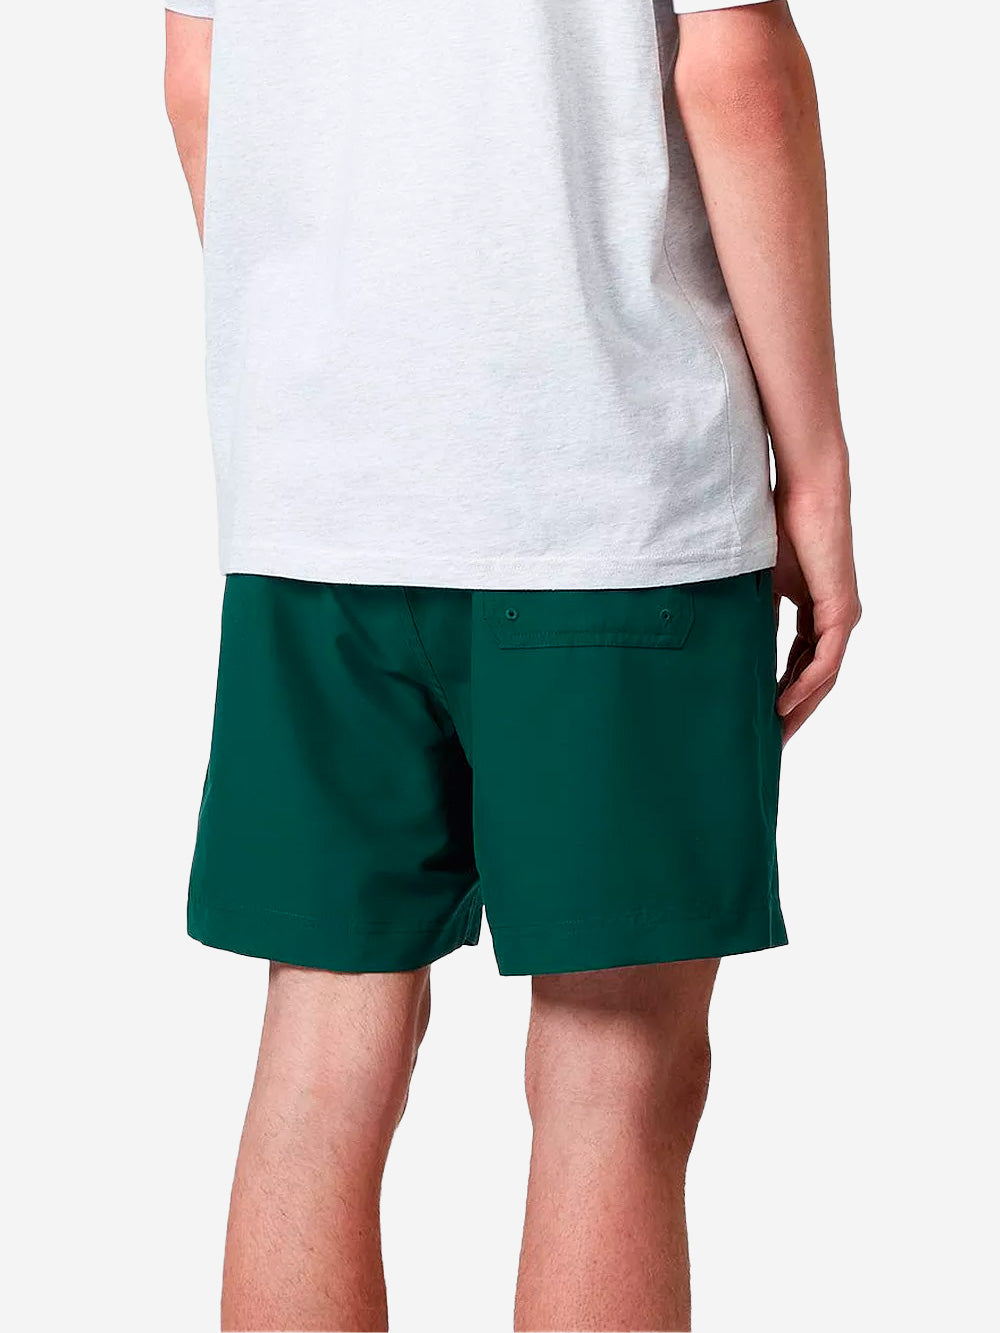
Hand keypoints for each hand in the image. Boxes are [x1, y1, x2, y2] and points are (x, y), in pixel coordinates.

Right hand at [772, 485, 860, 742]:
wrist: (806, 494)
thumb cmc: (780, 527)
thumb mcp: (760, 584)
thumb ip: (756, 617)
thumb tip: (736, 648)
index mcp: (817, 613)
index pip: (801, 665)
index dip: (781, 694)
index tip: (759, 719)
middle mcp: (835, 621)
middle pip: (815, 681)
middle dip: (792, 714)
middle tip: (767, 744)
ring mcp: (841, 618)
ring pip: (823, 678)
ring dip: (798, 709)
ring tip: (773, 736)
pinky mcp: (841, 611)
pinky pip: (823, 661)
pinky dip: (803, 685)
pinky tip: (781, 705)